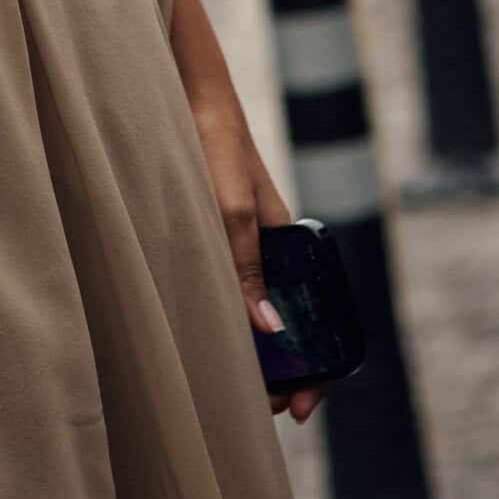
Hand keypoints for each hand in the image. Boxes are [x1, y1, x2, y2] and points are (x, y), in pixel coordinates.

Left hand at [188, 95, 323, 426]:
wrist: (181, 91)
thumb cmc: (212, 142)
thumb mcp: (231, 209)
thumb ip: (246, 268)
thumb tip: (271, 333)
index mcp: (289, 242)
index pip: (316, 319)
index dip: (313, 368)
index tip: (295, 407)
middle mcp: (266, 247)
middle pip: (284, 324)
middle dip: (279, 370)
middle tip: (257, 406)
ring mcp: (237, 243)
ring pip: (252, 313)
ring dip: (249, 352)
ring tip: (231, 386)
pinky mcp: (206, 235)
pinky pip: (222, 290)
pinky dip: (224, 321)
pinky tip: (205, 339)